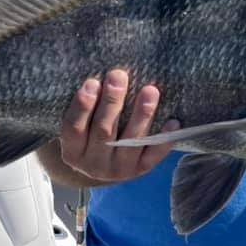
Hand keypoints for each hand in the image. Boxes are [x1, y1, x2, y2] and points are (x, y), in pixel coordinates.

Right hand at [59, 68, 178, 183]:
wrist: (105, 164)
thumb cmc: (91, 131)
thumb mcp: (82, 123)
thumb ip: (88, 105)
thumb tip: (104, 75)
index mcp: (72, 151)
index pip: (74, 128)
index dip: (82, 106)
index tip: (92, 82)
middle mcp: (93, 164)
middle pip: (103, 131)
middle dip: (112, 102)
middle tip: (119, 76)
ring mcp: (117, 169)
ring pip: (130, 141)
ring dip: (141, 114)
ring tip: (150, 91)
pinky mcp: (140, 170)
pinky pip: (153, 155)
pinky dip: (163, 139)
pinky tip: (173, 122)